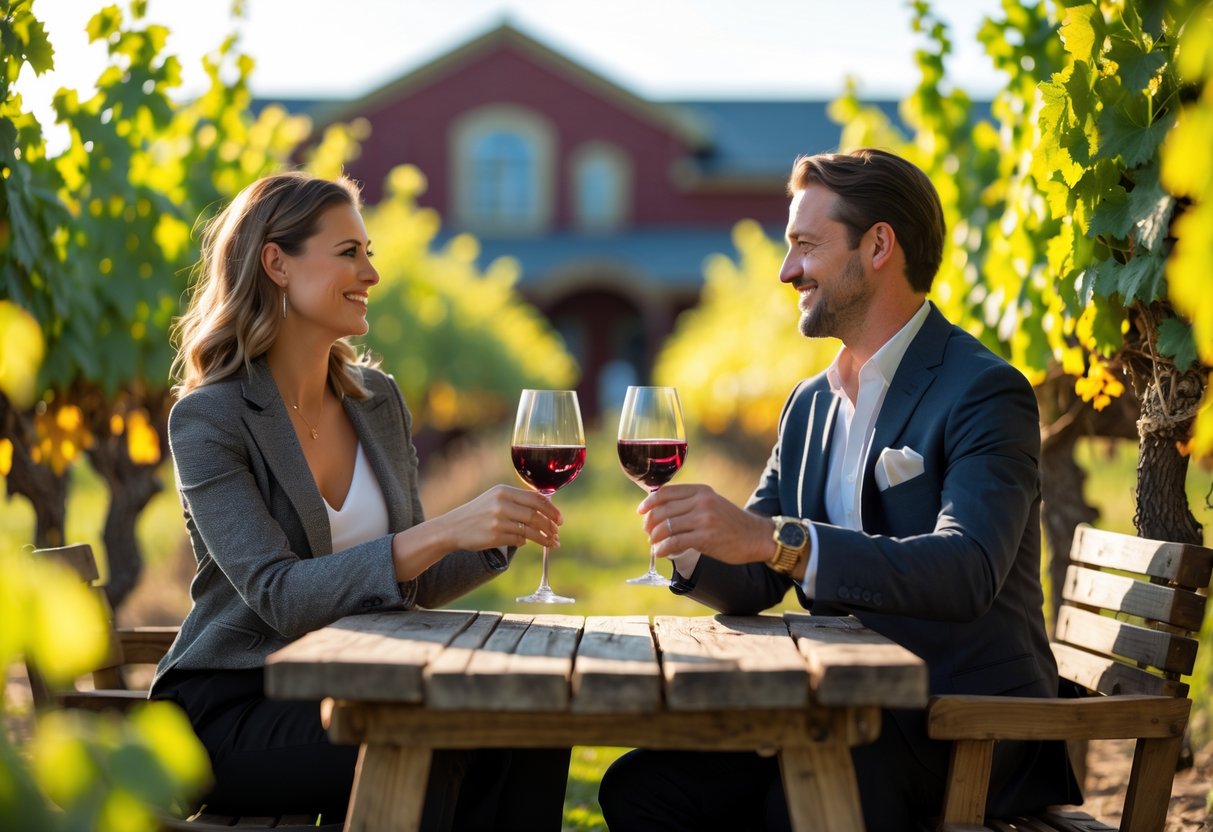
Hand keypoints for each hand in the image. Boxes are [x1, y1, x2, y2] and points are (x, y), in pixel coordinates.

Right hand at [442, 484, 561, 551]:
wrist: (453, 528)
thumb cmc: (479, 513)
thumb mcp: (496, 498)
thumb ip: (518, 500)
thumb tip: (547, 507)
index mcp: (503, 491)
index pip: (536, 499)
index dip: (552, 510)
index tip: (560, 519)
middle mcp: (501, 504)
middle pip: (535, 515)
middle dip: (550, 526)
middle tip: (557, 533)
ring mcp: (497, 521)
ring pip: (529, 530)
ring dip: (543, 538)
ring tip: (552, 543)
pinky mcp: (494, 536)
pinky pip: (518, 540)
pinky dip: (525, 542)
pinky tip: (527, 543)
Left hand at [639, 484, 773, 563]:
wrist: (756, 537)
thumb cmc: (731, 523)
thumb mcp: (712, 503)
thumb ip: (690, 503)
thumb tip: (659, 511)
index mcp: (701, 491)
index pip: (666, 492)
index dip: (649, 502)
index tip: (641, 511)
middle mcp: (702, 502)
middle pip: (663, 510)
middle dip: (650, 524)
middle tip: (648, 533)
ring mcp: (704, 519)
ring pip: (666, 527)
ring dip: (655, 538)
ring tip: (655, 545)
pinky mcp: (705, 538)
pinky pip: (674, 542)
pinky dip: (663, 549)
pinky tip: (660, 553)